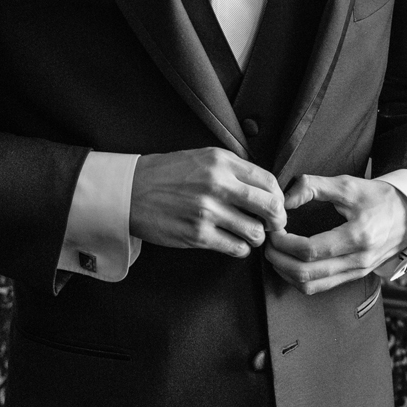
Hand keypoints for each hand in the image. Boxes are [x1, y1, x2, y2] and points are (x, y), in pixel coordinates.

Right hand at [128, 148, 285, 258]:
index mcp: (221, 161)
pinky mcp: (197, 234)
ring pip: (256, 233)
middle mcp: (217, 184)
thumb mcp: (200, 157)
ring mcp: (207, 211)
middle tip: (270, 225)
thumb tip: (264, 188)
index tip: (274, 206)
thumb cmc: (165, 174)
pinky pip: (236, 248)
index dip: (278, 198)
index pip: (269, 182)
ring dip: (256, 237)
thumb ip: (232, 168)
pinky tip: (230, 242)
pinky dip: (239, 248)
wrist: (128, 191)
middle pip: (270, 208)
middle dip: (276, 220)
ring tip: (245, 233)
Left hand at [265, 175, 406, 295]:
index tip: (273, 228)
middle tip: (267, 242)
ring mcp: (357, 272)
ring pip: (311, 286)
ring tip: (274, 252)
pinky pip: (320, 287)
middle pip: (306, 273)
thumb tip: (284, 199)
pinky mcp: (355, 276)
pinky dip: (298, 279)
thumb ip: (313, 186)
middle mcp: (358, 260)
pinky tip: (289, 262)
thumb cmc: (379, 198)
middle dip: (278, 259)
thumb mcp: (348, 185)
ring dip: (285, 272)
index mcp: (358, 236)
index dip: (283, 242)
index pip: (310, 250)